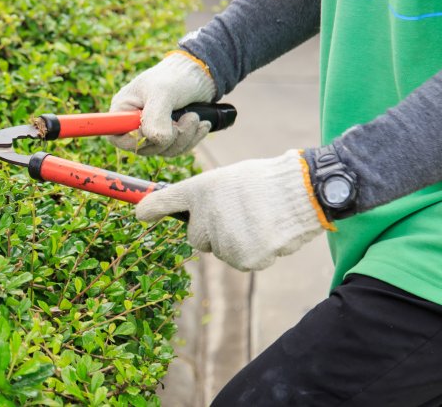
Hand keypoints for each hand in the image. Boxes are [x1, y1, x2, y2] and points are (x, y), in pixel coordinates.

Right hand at [109, 52, 216, 155]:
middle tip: (188, 118)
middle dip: (171, 137)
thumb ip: (156, 117)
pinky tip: (201, 125)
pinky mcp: (166, 135)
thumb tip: (156, 140)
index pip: (117, 137)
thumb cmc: (175, 77)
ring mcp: (150, 130)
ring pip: (162, 150)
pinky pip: (175, 149)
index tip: (154, 132)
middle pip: (144, 148)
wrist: (198, 74)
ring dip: (184, 137)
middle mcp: (132, 122)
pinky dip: (191, 139)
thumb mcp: (163, 92)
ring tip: (195, 117)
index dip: (135, 140)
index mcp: (123, 109)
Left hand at [135, 150, 330, 270]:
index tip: (139, 214)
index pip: (167, 201)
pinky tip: (267, 231)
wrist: (302, 191)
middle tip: (239, 212)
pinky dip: (254, 251)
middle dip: (213, 230)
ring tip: (258, 218)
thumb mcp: (225, 181)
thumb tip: (183, 217)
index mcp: (200, 191)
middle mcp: (205, 216)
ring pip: (221, 251)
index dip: (151, 208)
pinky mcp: (242, 258)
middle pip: (197, 238)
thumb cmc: (264, 183)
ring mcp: (223, 239)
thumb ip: (201, 198)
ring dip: (236, 241)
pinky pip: (241, 260)